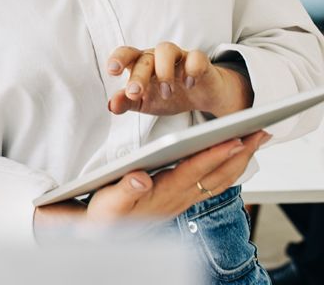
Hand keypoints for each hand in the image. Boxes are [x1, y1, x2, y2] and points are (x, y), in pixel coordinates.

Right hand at [35, 130, 270, 238]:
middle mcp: (180, 197)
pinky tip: (236, 158)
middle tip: (260, 132)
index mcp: (163, 193)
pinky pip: (214, 184)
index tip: (234, 139)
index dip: (214, 155)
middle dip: (241, 153)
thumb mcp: (109, 201)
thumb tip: (142, 179)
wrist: (104, 233)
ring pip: (221, 180)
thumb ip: (125, 189)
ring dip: (241, 159)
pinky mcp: (183, 198)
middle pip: (218, 174)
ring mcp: (184, 199)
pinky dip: (230, 168)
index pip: (194, 171)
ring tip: (256, 139)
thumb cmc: (106, 213)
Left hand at [105, 42, 253, 117]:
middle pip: (145, 58)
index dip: (118, 59)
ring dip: (164, 72)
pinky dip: (192, 70)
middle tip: (135, 93)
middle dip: (138, 75)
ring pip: (167, 50)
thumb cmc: (167, 95)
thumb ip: (127, 102)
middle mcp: (157, 56)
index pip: (126, 54)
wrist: (200, 96)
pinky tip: (189, 84)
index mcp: (140, 63)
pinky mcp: (199, 61)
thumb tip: (111, 105)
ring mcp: (178, 56)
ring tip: (166, 93)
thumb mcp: (145, 102)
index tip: (112, 71)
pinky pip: (196, 57)